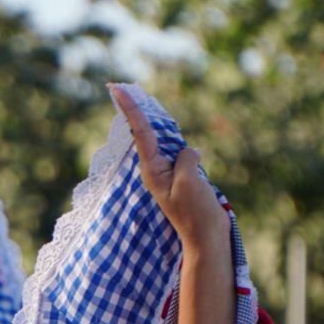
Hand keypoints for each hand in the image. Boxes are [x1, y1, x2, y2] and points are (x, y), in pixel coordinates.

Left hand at [112, 86, 229, 248]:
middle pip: (145, 133)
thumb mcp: (189, 182)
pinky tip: (179, 145)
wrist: (206, 235)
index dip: (130, 109)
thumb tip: (187, 152)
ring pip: (163, 141)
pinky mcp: (182, 176)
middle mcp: (156, 169)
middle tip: (118, 87)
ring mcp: (168, 172)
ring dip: (155, 125)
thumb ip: (184, 160)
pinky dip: (178, 144)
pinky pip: (178, 152)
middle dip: (135, 111)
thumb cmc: (196, 212)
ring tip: (140, 107)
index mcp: (152, 170)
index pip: (140, 133)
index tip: (117, 90)